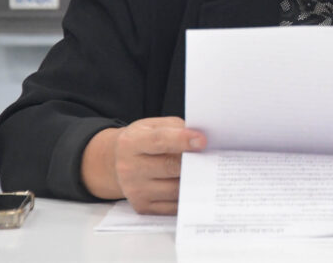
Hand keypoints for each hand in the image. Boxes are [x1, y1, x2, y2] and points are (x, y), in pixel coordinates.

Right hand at [81, 116, 205, 214]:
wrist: (118, 162)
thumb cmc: (144, 140)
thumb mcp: (154, 126)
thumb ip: (177, 129)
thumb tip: (203, 141)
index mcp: (131, 143)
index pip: (159, 141)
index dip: (182, 140)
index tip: (203, 141)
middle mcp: (129, 168)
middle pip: (169, 167)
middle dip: (194, 162)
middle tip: (214, 157)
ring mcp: (135, 190)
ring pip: (175, 189)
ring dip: (195, 181)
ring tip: (209, 172)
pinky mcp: (142, 207)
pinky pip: (173, 206)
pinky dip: (188, 197)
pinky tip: (198, 187)